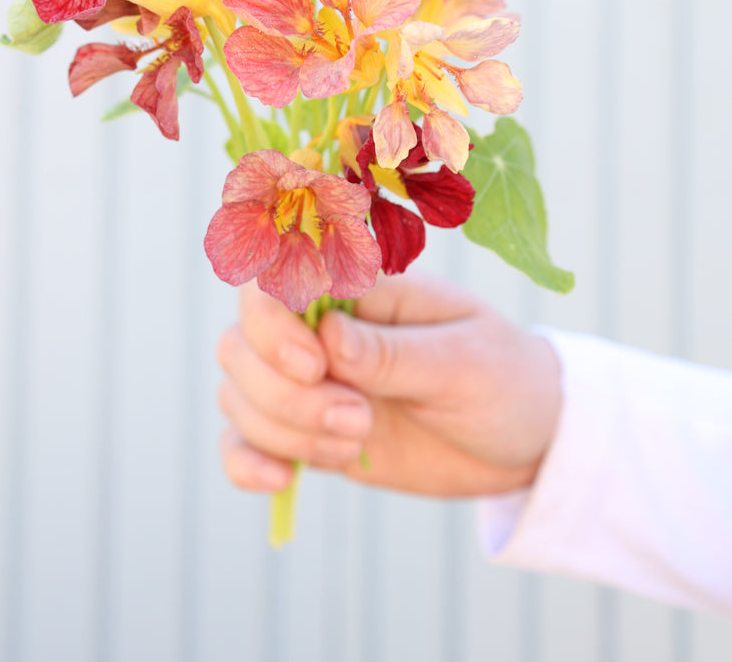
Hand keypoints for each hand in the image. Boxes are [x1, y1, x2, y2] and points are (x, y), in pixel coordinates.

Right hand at [217, 272, 561, 497]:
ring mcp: (310, 381)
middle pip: (242, 341)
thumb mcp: (464, 362)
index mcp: (360, 289)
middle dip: (283, 391)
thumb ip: (395, 353)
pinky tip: (282, 482)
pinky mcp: (307, 431)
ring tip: (356, 443)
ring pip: (238, 391)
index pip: (277, 280)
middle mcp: (321, 328)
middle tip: (359, 420)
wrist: (525, 440)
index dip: (274, 324)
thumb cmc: (503, 379)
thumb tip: (327, 337)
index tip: (317, 366)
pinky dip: (246, 461)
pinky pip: (244, 440)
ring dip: (282, 428)